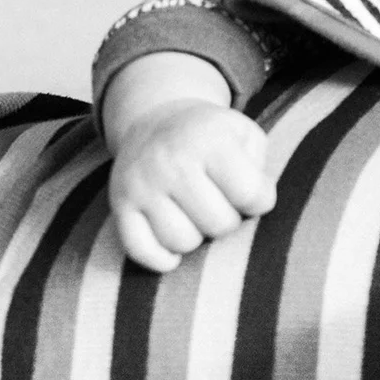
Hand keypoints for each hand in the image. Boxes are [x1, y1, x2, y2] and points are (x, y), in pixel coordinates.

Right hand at [108, 100, 276, 272]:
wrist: (156, 121)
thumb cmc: (212, 138)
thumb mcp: (245, 135)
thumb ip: (260, 169)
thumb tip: (255, 205)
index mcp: (209, 140)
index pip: (250, 195)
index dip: (259, 201)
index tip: (251, 192)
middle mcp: (170, 161)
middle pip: (219, 224)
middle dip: (229, 220)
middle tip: (220, 202)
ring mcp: (141, 184)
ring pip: (182, 242)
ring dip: (197, 236)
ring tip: (196, 214)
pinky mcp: (119, 204)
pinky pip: (141, 251)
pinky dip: (161, 258)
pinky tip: (173, 245)